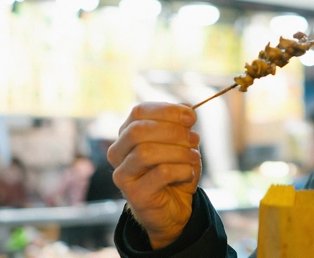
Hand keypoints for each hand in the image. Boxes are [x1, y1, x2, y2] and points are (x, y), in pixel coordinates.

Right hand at [108, 102, 201, 248]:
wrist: (175, 206)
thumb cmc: (175, 170)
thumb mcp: (182, 142)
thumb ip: (180, 124)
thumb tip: (186, 107)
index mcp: (127, 133)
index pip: (139, 111)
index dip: (167, 110)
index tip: (191, 116)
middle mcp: (118, 152)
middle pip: (138, 131)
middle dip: (173, 131)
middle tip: (194, 138)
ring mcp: (122, 174)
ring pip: (147, 153)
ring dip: (179, 152)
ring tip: (194, 156)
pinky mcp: (133, 194)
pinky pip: (160, 174)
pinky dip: (181, 170)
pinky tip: (188, 174)